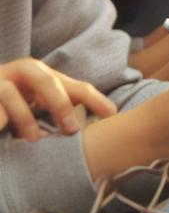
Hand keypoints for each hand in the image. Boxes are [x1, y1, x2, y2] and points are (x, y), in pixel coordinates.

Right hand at [0, 58, 116, 140]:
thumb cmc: (11, 103)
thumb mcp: (37, 102)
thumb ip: (59, 109)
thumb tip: (96, 126)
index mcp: (42, 75)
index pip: (75, 86)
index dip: (95, 99)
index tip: (113, 114)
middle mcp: (20, 72)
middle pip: (45, 81)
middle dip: (60, 104)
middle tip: (72, 129)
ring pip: (11, 95)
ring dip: (25, 119)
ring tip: (35, 139)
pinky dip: (0, 121)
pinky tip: (3, 130)